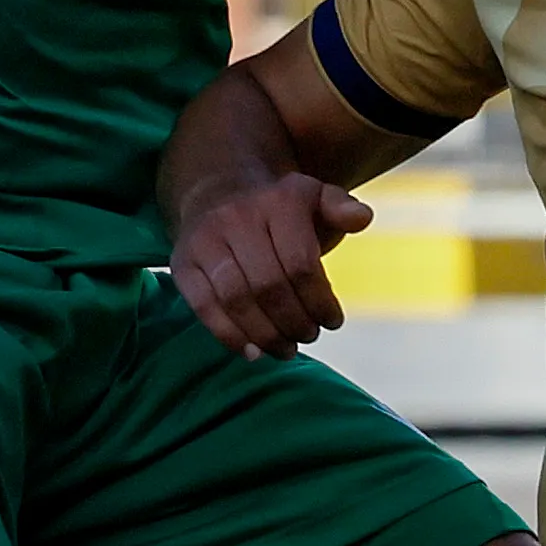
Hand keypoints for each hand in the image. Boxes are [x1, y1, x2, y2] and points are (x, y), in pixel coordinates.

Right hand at [170, 174, 374, 359]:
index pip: (301, 263)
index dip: (320, 301)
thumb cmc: (278, 209)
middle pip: (269, 286)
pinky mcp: (183, 263)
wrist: (217, 192)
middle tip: (309, 336)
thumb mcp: (314, 197)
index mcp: (277, 201)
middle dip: (295, 322)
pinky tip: (253, 353)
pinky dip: (229, 336)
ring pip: (236, 299)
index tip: (333, 322)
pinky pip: (203, 307)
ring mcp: (205, 240)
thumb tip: (362, 217)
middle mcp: (237, 217)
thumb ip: (340, 207)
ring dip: (265, 335)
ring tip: (287, 349)